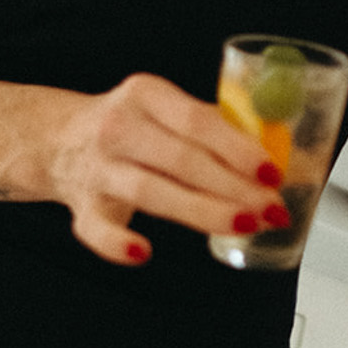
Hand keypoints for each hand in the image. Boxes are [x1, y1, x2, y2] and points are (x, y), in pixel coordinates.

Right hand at [49, 72, 285, 264]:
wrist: (58, 138)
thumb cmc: (133, 127)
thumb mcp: (169, 110)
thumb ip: (221, 129)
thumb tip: (288, 157)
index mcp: (146, 95)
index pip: (197, 121)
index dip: (239, 149)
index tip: (273, 172)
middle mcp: (118, 127)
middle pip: (181, 159)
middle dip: (234, 187)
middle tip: (271, 208)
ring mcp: (97, 168)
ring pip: (151, 191)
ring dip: (202, 211)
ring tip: (243, 224)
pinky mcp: (82, 205)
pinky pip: (96, 229)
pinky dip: (117, 244)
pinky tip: (143, 252)